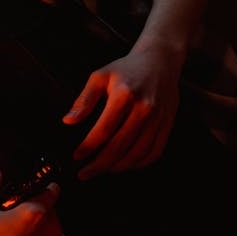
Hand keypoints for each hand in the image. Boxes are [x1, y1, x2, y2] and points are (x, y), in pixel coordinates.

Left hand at [62, 46, 180, 179]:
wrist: (160, 60)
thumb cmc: (125, 69)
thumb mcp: (100, 76)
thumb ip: (84, 100)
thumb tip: (68, 121)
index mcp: (124, 95)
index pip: (103, 130)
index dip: (88, 147)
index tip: (76, 157)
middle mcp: (144, 109)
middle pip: (120, 146)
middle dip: (99, 165)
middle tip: (84, 174)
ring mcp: (159, 118)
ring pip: (137, 153)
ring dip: (117, 167)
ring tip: (101, 171)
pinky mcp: (168, 124)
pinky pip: (154, 152)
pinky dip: (138, 164)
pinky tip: (123, 166)